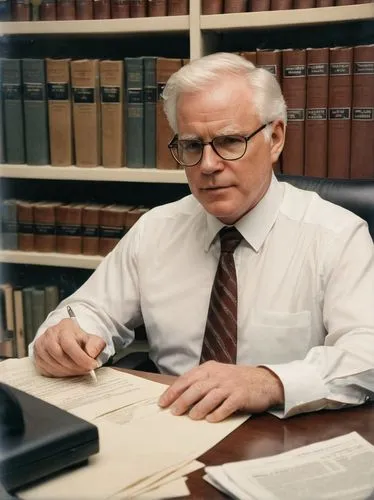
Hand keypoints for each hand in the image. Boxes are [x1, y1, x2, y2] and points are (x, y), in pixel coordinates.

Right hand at [33, 318, 105, 377]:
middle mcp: (50, 334)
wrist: (70, 340)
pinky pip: (45, 369)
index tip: (91, 365)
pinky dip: (58, 374)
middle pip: (58, 354)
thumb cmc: (81, 341)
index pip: (69, 344)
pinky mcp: (37, 356)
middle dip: (74, 366)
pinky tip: (69, 372)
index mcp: (65, 326)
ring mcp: (41, 345)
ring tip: (79, 371)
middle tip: (86, 370)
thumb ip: (96, 345)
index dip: (80, 358)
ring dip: (67, 372)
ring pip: (51, 363)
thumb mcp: (93, 339)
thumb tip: (91, 354)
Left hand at [158, 361, 283, 421]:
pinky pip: (227, 405)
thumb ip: (201, 382)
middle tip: (174, 412)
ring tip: (192, 417)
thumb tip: (178, 396)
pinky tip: (211, 419)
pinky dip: (218, 413)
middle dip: (183, 400)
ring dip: (199, 408)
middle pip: (196, 387)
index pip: (187, 379)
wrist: (264, 380)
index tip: (162, 402)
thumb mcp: (217, 375)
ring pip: (210, 396)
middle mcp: (218, 375)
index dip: (173, 391)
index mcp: (209, 368)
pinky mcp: (241, 395)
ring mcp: (230, 385)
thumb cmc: (236, 380)